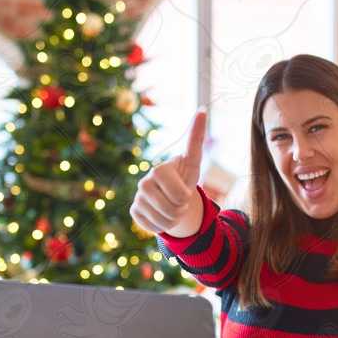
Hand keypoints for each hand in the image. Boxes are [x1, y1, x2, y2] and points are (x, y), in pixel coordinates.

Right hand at [130, 109, 206, 237]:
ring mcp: (137, 198)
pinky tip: (161, 214)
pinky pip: (154, 228)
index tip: (185, 191)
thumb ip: (197, 137)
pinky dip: (162, 225)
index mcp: (159, 170)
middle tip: (179, 201)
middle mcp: (143, 183)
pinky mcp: (134, 213)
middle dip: (181, 209)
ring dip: (174, 219)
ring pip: (164, 222)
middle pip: (172, 210)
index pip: (180, 196)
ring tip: (172, 208)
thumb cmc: (184, 176)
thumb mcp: (193, 160)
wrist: (171, 195)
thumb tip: (203, 109)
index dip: (186, 197)